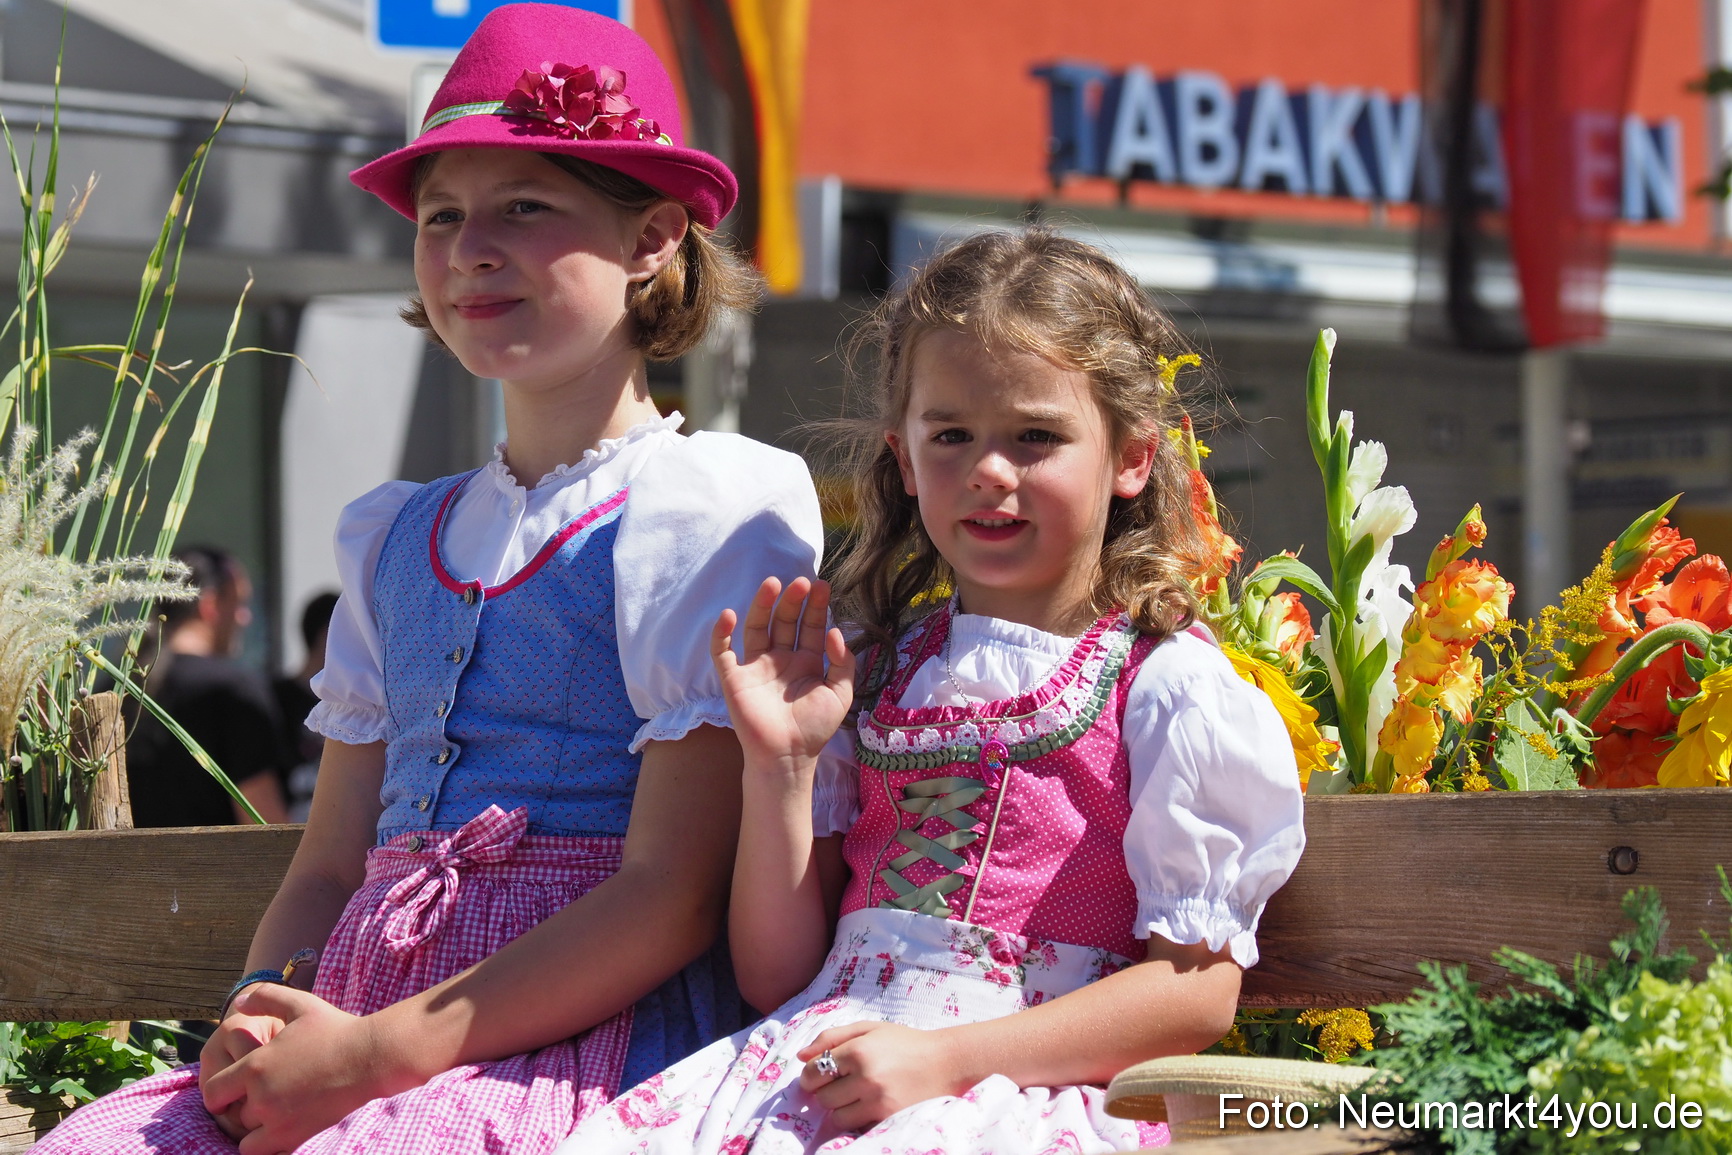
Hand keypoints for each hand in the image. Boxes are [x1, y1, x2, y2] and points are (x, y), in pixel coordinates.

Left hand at [200, 984, 422, 1154]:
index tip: (230, 1091)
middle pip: (231, 1114)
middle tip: (257, 1099)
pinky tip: (282, 1127)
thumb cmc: (336, 1028)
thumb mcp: (301, 1005)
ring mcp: (277, 1119)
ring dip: (254, 1127)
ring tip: (272, 1114)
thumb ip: (265, 997)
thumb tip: (239, 1001)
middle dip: (240, 1108)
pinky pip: (261, 1151)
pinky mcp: (295, 1135)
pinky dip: (266, 1144)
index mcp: (255, 1066)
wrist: (369, 1058)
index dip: (218, 1092)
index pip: (212, 1092)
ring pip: (245, 1135)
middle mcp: (260, 1096)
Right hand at [712, 576, 854, 771]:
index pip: (810, 626)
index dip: (816, 606)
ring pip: (757, 628)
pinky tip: (728, 615)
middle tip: (802, 582)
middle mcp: (780, 659)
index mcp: (806, 661)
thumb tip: (836, 631)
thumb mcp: (841, 693)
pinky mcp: (734, 679)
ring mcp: (756, 667)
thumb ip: (844, 662)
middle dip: (793, 601)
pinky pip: (723, 652)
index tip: (823, 585)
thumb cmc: (815, 728)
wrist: (789, 756)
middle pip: (784, 621)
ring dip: (762, 605)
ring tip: (772, 584)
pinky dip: (721, 634)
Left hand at [796, 1020, 975, 1131]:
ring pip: (835, 1116)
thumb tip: (801, 1057)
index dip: (810, 1076)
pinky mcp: (887, 1118)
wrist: (945, 1063)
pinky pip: (855, 1126)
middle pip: (822, 1097)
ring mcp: (877, 1101)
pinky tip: (866, 1105)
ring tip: (853, 1096)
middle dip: (824, 1092)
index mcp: (858, 1050)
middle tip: (838, 1085)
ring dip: (839, 1108)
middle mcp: (865, 1077)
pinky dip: (855, 1118)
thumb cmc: (904, 1042)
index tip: (817, 1076)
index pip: (814, 1071)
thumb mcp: (870, 1028)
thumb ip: (832, 1037)